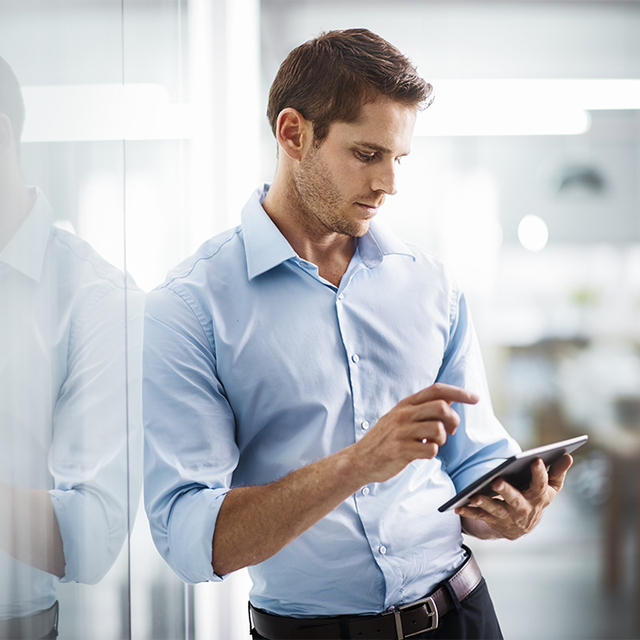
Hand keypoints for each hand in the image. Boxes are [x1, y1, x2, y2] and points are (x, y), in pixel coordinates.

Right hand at [352, 383, 478, 483]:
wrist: (361, 459)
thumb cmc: (386, 438)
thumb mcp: (401, 417)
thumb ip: (423, 408)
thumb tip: (451, 399)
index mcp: (405, 404)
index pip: (437, 390)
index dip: (459, 392)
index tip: (475, 398)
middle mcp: (403, 414)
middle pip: (441, 407)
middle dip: (453, 420)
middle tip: (450, 431)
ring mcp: (401, 432)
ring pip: (438, 429)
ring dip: (442, 440)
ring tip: (431, 444)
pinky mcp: (400, 450)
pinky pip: (430, 450)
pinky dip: (432, 453)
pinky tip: (421, 453)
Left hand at [455, 454, 572, 539]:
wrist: (521, 527)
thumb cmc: (535, 497)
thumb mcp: (550, 488)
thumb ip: (557, 472)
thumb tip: (568, 455)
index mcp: (539, 497)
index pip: (541, 485)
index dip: (540, 473)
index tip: (535, 459)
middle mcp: (524, 509)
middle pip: (515, 500)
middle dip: (506, 491)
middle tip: (496, 480)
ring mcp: (508, 517)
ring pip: (495, 510)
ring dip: (484, 503)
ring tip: (474, 495)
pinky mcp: (493, 521)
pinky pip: (479, 516)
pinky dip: (468, 511)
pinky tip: (458, 505)